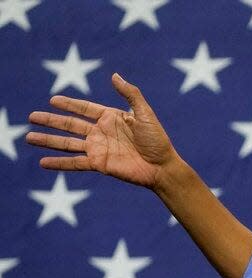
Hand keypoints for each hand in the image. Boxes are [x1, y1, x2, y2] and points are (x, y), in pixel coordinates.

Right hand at [26, 73, 178, 189]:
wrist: (162, 167)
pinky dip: (59, 163)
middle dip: (50, 121)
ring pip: (67, 143)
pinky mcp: (99, 164)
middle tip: (31, 116)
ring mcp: (98, 149)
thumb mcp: (144, 113)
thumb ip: (130, 94)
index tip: (53, 100)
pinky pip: (75, 162)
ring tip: (29, 137)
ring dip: (48, 141)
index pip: (84, 108)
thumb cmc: (157, 140)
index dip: (69, 104)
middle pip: (70, 125)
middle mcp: (101, 133)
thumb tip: (114, 75)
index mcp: (111, 118)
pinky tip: (43, 163)